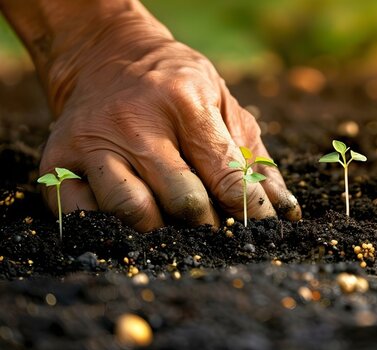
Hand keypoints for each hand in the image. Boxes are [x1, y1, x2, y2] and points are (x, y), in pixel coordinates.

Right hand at [34, 11, 299, 230]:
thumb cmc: (176, 85)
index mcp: (184, 103)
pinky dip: (109, 230)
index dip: (250, 210)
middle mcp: (135, 123)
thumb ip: (253, 158)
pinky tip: (128, 225)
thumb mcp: (224, 104)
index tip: (263, 230)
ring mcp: (92, 143)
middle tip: (216, 232)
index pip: (225, 174)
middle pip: (182, 200)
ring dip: (161, 232)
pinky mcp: (57, 161)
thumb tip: (285, 211)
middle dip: (208, 226)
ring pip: (132, 211)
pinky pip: (82, 215)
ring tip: (174, 230)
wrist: (105, 56)